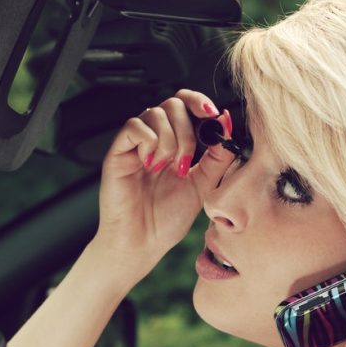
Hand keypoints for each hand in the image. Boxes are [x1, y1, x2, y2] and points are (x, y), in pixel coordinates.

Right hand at [94, 89, 236, 268]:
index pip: (186, 104)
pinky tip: (151, 164)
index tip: (214, 116)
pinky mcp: (117, 152)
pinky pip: (134, 126)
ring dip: (170, 139)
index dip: (200, 102)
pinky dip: (149, 141)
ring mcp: (135, 144)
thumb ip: (219, 156)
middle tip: (186, 162)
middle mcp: (154, 139)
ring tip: (167, 168)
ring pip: (155, 113)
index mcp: (175, 143)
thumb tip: (228, 124)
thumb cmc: (167, 219)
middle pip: (173, 104)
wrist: (142, 244)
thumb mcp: (204, 185)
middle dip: (188, 130)